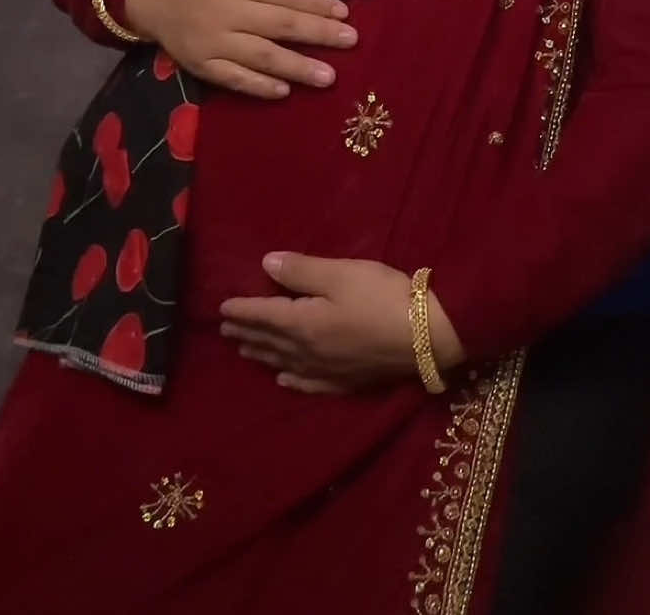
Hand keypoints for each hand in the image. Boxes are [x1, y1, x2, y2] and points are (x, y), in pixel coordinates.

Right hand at [123, 0, 357, 98]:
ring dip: (297, 67)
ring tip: (329, 77)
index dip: (317, 3)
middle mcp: (227, 10)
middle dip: (318, 33)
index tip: (344, 13)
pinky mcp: (201, 65)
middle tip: (351, 41)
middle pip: (280, 24)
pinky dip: (260, 86)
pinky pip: (234, 79)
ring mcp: (213, 41)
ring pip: (261, 56)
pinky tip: (284, 91)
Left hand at [220, 252, 465, 393]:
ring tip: (244, 351)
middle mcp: (308, 352)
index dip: (242, 310)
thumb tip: (265, 265)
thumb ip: (302, 271)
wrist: (428, 337)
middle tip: (224, 330)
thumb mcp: (341, 274)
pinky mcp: (347, 381)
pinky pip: (309, 383)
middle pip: (270, 341)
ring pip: (285, 362)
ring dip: (262, 354)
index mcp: (303, 324)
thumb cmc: (383, 297)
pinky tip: (284, 380)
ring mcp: (327, 370)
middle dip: (246, 333)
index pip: (264, 316)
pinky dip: (292, 380)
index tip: (221, 308)